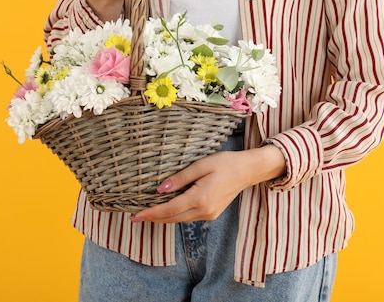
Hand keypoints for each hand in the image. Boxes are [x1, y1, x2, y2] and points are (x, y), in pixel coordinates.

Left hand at [130, 145, 286, 223]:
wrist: (248, 170)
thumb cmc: (225, 163)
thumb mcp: (200, 165)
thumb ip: (180, 178)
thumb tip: (160, 189)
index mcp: (200, 198)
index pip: (169, 209)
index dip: (151, 213)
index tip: (136, 216)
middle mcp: (204, 211)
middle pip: (172, 218)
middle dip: (153, 218)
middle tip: (135, 217)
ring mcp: (209, 214)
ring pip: (179, 219)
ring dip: (163, 217)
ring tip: (147, 213)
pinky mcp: (211, 214)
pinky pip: (188, 217)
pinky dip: (175, 215)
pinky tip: (166, 209)